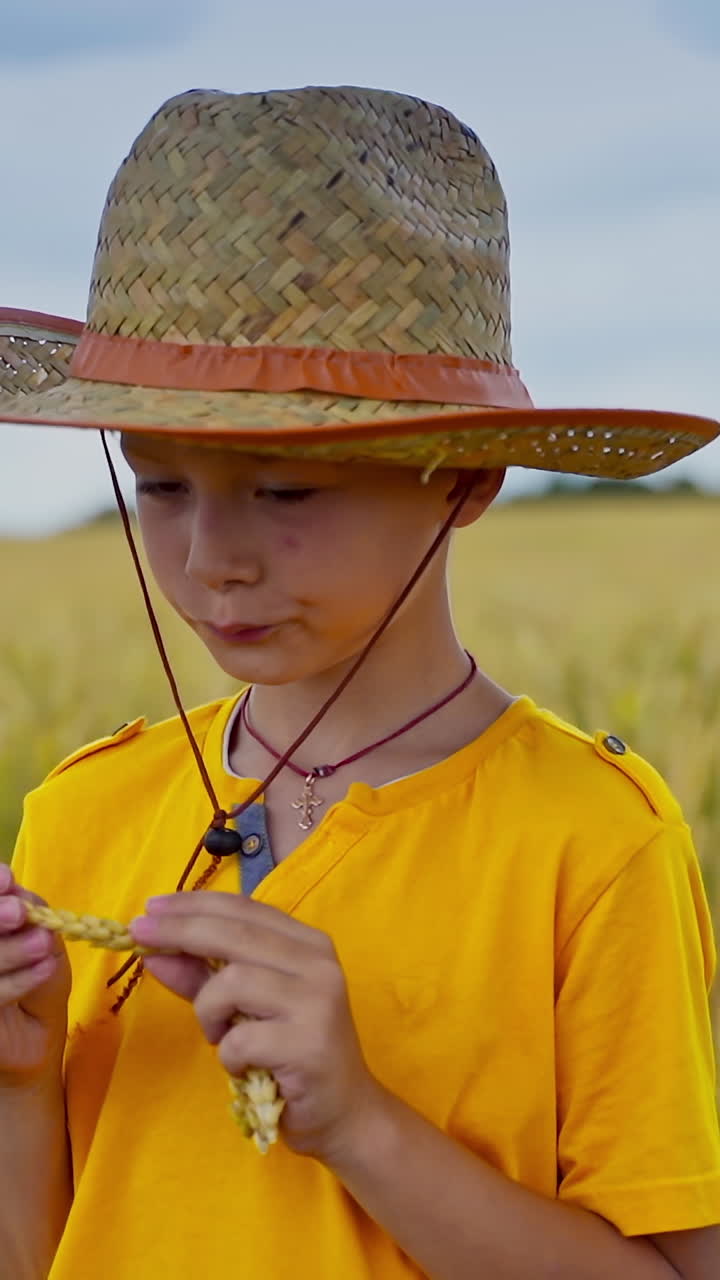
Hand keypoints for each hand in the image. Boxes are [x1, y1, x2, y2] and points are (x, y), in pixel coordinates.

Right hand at [0, 863, 70, 1087]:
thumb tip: (12, 889)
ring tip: (43, 943)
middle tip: (19, 912)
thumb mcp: (39, 932)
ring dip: (10, 951)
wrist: (35, 1032)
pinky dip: (19, 982)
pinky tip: (45, 969)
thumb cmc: (35, 972)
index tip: (7, 878)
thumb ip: (26, 909)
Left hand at [130, 893, 384, 1161]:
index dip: (193, 904)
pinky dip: (229, 1054)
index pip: (243, 908)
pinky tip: (244, 1065)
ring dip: (209, 1012)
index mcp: (307, 943)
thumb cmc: (289, 1054)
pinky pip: (240, 1038)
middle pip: (234, 933)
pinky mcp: (309, 1044)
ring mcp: (317, 1001)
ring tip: (220, 1035)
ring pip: (232, 982)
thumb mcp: (242, 1007)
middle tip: (139, 935)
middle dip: (179, 931)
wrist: (343, 1113)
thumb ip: (202, 976)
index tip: (150, 906)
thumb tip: (152, 951)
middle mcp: (318, 962)